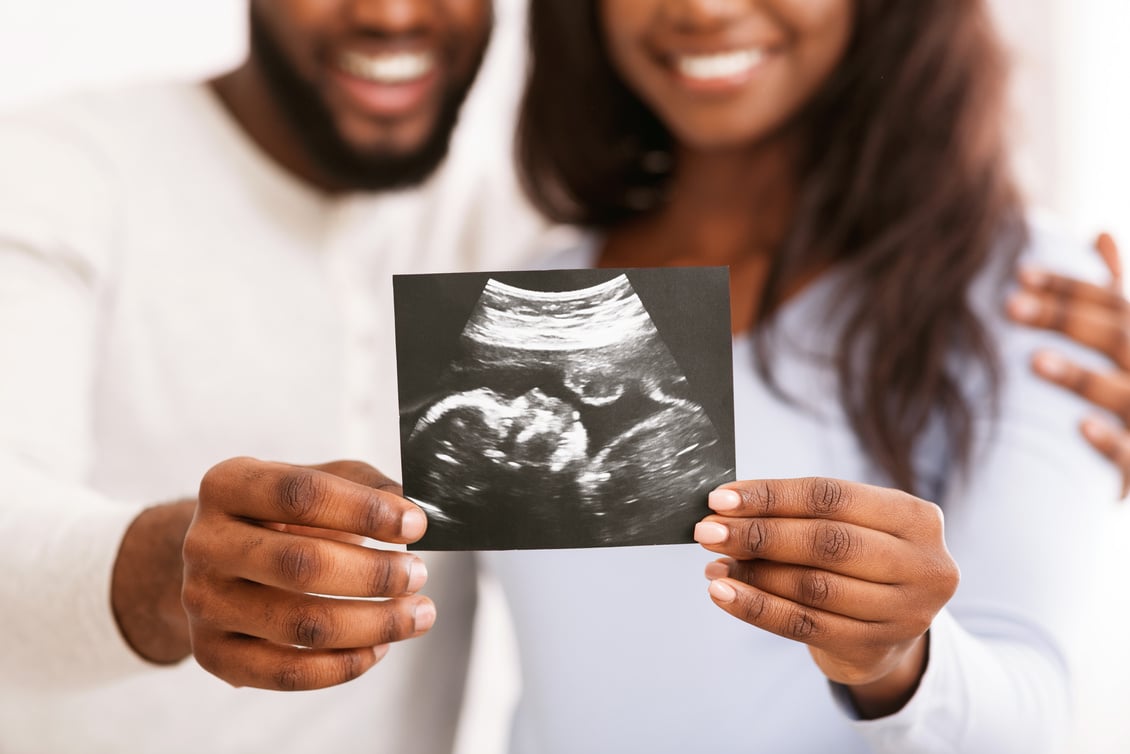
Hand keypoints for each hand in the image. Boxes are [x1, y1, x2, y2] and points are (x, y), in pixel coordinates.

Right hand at [182, 458, 434, 689]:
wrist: (221, 559)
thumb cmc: (284, 515)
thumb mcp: (319, 480)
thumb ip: (367, 486)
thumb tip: (412, 511)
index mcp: (228, 485)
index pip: (301, 494)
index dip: (365, 511)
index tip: (415, 525)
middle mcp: (205, 543)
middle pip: (302, 565)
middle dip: (375, 574)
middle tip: (418, 574)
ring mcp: (203, 602)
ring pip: (300, 626)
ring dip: (374, 624)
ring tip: (416, 614)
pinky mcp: (211, 654)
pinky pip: (288, 673)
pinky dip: (345, 665)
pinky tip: (379, 647)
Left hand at [694, 477, 958, 716]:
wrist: (891, 631)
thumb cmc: (861, 562)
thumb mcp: (853, 527)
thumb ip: (802, 516)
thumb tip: (726, 511)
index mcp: (915, 517)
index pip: (832, 497)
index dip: (771, 496)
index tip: (721, 499)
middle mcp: (922, 564)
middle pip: (826, 542)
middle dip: (758, 534)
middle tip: (707, 531)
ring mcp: (904, 612)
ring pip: (812, 587)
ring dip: (752, 574)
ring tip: (713, 565)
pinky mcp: (874, 648)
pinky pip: (803, 625)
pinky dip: (756, 608)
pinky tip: (723, 594)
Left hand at [1007, 233, 1129, 494]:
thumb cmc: (1129, 393)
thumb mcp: (1128, 338)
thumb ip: (1114, 294)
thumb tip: (1100, 232)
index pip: (1116, 303)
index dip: (1070, 286)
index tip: (1019, 272)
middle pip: (1119, 339)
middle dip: (1066, 320)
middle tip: (1010, 305)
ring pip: (1124, 394)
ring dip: (1081, 376)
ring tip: (1033, 360)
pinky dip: (1108, 440)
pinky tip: (1078, 427)